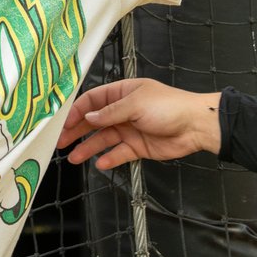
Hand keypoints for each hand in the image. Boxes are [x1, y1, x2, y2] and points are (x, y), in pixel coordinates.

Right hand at [59, 78, 222, 170]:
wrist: (195, 126)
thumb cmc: (170, 106)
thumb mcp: (136, 104)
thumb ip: (110, 113)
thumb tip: (88, 118)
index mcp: (123, 93)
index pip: (93, 100)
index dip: (77, 111)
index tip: (64, 123)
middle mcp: (124, 111)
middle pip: (94, 121)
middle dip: (76, 131)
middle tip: (61, 142)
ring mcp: (130, 129)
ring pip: (103, 139)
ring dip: (88, 147)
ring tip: (74, 158)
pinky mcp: (138, 146)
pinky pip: (119, 153)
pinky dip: (109, 158)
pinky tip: (99, 163)